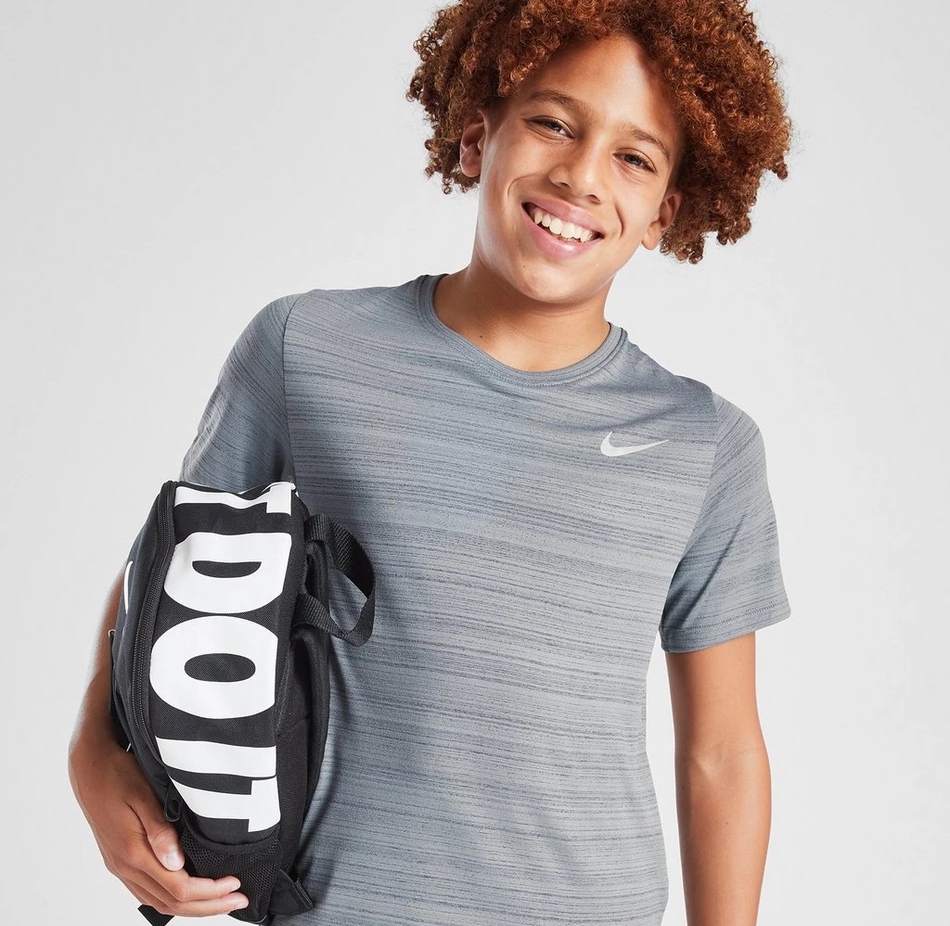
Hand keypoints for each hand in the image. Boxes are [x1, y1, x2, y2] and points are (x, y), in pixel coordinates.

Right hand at [70, 737, 249, 917]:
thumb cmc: (118, 775)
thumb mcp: (143, 796)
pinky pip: (148, 892)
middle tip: (239, 899)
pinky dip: (173, 899)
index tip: (235, 883)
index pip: (178, 888)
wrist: (89, 769)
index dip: (210, 892)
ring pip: (159, 902)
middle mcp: (125, 867)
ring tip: (221, 900)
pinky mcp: (120, 862)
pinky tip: (190, 892)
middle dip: (208, 906)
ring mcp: (121, 867)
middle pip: (171, 903)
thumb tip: (178, 863)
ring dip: (192, 906)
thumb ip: (160, 832)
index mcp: (133, 853)